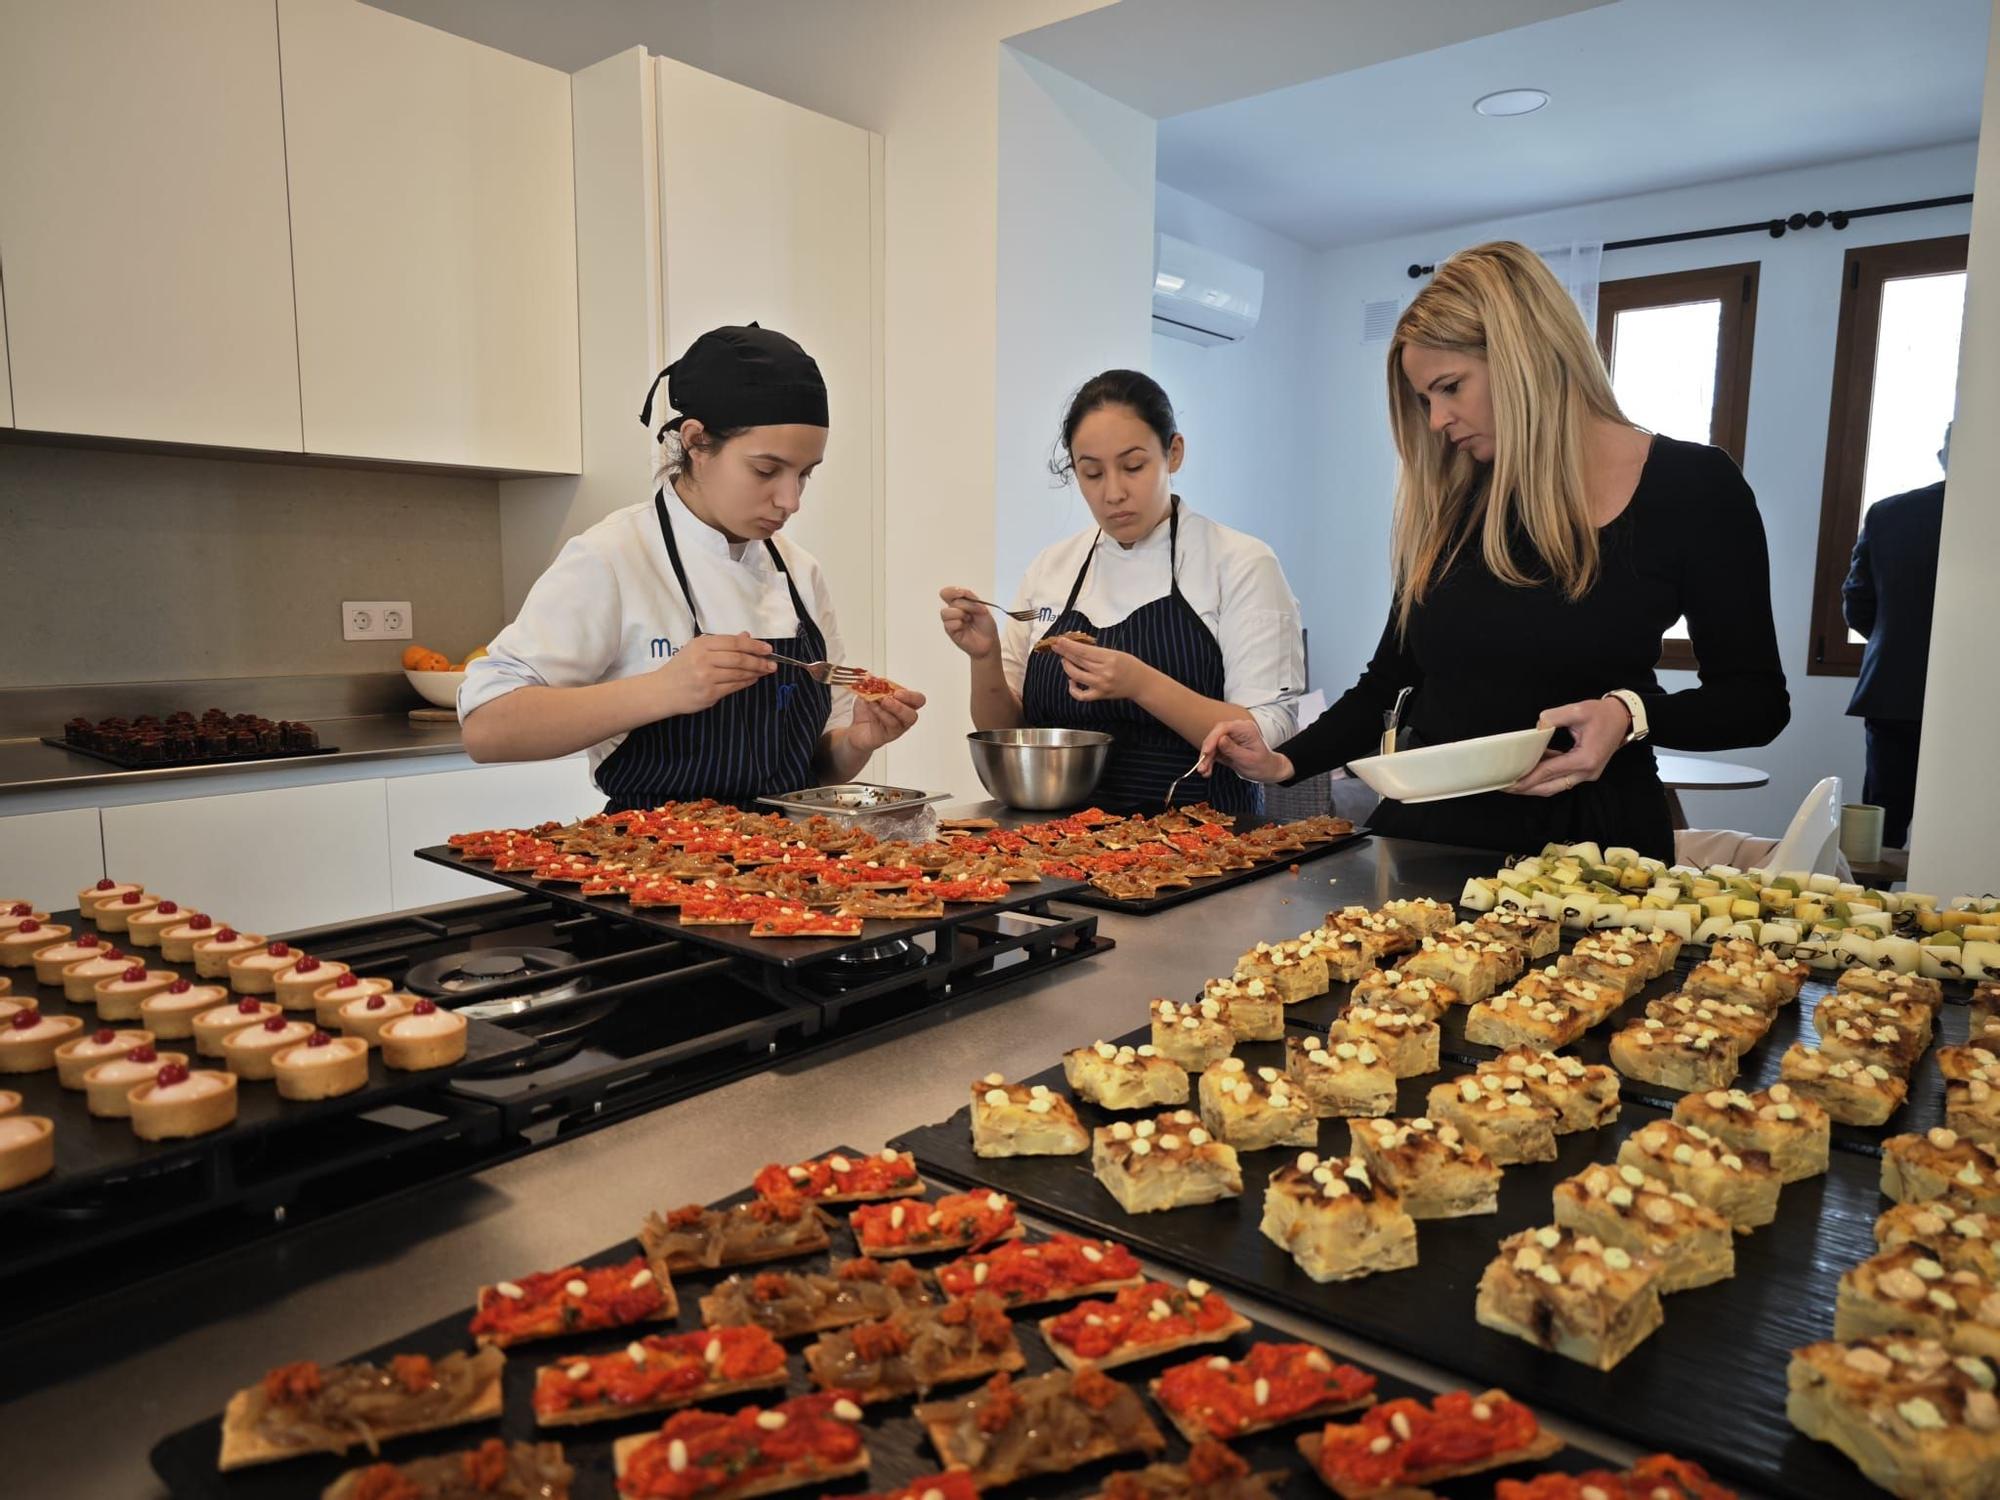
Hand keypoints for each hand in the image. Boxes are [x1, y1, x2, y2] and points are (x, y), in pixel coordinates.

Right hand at [651, 632, 774, 716]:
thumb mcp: (697, 649)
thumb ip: (722, 643)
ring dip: (756, 672)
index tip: (767, 649)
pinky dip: (746, 682)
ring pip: (739, 673)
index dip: (754, 645)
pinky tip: (753, 679)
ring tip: (766, 670)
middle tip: (772, 662)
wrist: (662, 691)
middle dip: (759, 660)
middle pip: (739, 658)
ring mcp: (706, 677)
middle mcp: (703, 660)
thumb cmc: (681, 668)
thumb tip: (746, 636)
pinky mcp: (709, 693)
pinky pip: (734, 686)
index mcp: (701, 645)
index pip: (733, 643)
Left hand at [845, 686, 925, 755]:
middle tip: (889, 698)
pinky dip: (882, 715)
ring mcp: (898, 727)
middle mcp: (903, 716)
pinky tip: (873, 709)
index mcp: (903, 702)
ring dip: (890, 708)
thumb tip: (877, 679)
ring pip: (905, 720)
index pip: (917, 700)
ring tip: (877, 702)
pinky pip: (892, 726)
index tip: (897, 692)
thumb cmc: (866, 711)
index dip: (910, 696)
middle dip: (903, 704)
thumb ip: (875, 686)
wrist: (853, 728)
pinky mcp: (890, 735)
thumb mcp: (868, 693)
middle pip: (914, 713)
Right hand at [938, 587, 1001, 660]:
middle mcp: (953, 611)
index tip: (962, 593)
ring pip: (945, 612)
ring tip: (969, 621)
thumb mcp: (982, 608)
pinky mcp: (950, 631)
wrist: (990, 641)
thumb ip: (971, 599)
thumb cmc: (986, 625)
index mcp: (960, 603)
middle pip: (950, 601)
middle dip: (966, 605)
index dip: (952, 591)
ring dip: (960, 614)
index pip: (948, 593)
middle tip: (975, 613)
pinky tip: (964, 627)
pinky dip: (958, 624)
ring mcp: (950, 621)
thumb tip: (960, 593)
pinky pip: (948, 624)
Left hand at [1048, 636, 1154, 702]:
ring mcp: (1101, 685)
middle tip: (1056, 646)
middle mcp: (1104, 672)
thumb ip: (1097, 652)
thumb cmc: (1129, 665)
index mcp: (1109, 658)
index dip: (1069, 646)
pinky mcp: (1100, 695)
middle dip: (1064, 653)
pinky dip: (1073, 689)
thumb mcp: (1115, 653)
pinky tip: (1071, 681)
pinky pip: (1081, 695)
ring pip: (1076, 676)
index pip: (1083, 651)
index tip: (1060, 640)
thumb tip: (1076, 648)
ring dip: (1067, 667)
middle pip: (1078, 661)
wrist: (1141, 683)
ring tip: (1065, 660)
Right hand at [1196, 718, 1293, 783]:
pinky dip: (1209, 761)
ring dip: (1206, 759)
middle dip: (1207, 751)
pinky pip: (1213, 752)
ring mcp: (1230, 738)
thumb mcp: (1248, 759)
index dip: (1212, 738)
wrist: (1267, 771)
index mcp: (1245, 729)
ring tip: (1203, 771)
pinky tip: (1207, 771)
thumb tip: (1220, 740)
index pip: (1224, 728)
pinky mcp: (1225, 747)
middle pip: (1215, 736)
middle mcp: (1236, 731)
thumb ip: (1233, 749)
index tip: (1206, 751)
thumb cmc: (1262, 765)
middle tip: (1201, 766)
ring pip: (1212, 745)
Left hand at [1508, 697, 1632, 796]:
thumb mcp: (1578, 710)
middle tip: (1505, 786)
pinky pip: (1562, 778)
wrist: (1624, 718)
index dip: (1527, 778)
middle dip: (1527, 788)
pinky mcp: (1586, 771)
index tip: (1509, 782)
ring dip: (1535, 784)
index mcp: (1585, 759)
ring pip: (1556, 786)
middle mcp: (1587, 772)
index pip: (1549, 772)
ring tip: (1514, 780)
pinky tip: (1532, 768)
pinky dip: (1546, 776)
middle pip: (1550, 787)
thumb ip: (1554, 716)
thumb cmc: (1603, 714)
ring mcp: (1588, 774)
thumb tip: (1538, 726)